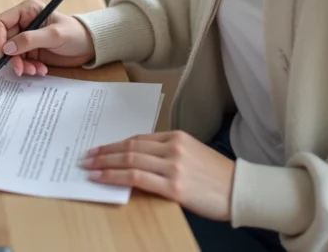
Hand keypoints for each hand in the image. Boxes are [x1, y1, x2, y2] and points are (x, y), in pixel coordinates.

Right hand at [0, 0, 95, 75]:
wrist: (89, 46)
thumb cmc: (75, 34)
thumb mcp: (54, 35)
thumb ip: (30, 40)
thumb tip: (8, 48)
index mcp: (27, 11)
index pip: (0, 22)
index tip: (5, 53)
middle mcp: (23, 23)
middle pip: (4, 41)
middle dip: (12, 57)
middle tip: (21, 69)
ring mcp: (26, 38)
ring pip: (11, 54)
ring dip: (21, 65)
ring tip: (35, 70)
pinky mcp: (31, 51)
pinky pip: (21, 62)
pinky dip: (28, 68)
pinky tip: (41, 69)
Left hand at [81, 130, 235, 221]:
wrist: (240, 191)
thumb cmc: (216, 177)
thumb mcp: (192, 154)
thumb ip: (166, 153)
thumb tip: (136, 160)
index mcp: (176, 137)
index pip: (138, 138)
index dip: (115, 144)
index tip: (99, 148)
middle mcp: (173, 148)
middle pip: (130, 146)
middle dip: (104, 151)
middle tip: (86, 156)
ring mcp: (173, 166)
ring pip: (129, 160)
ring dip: (105, 163)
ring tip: (89, 167)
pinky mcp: (174, 186)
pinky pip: (136, 177)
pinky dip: (115, 176)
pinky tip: (103, 178)